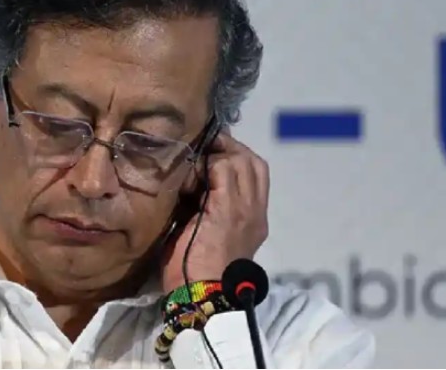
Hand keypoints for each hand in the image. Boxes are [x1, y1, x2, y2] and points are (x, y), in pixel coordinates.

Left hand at [162, 130, 269, 292]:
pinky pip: (222, 169)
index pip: (255, 175)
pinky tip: (189, 172)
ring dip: (216, 154)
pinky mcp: (228, 208)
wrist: (202, 297)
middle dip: (228, 149)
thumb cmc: (196, 272)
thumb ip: (205, 209)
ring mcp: (245, 209)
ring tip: (195, 157)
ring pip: (241, 161)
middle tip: (203, 148)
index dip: (233, 158)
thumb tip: (189, 186)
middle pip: (253, 162)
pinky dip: (206, 164)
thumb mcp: (206, 234)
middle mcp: (256, 212)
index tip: (208, 155)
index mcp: (254, 221)